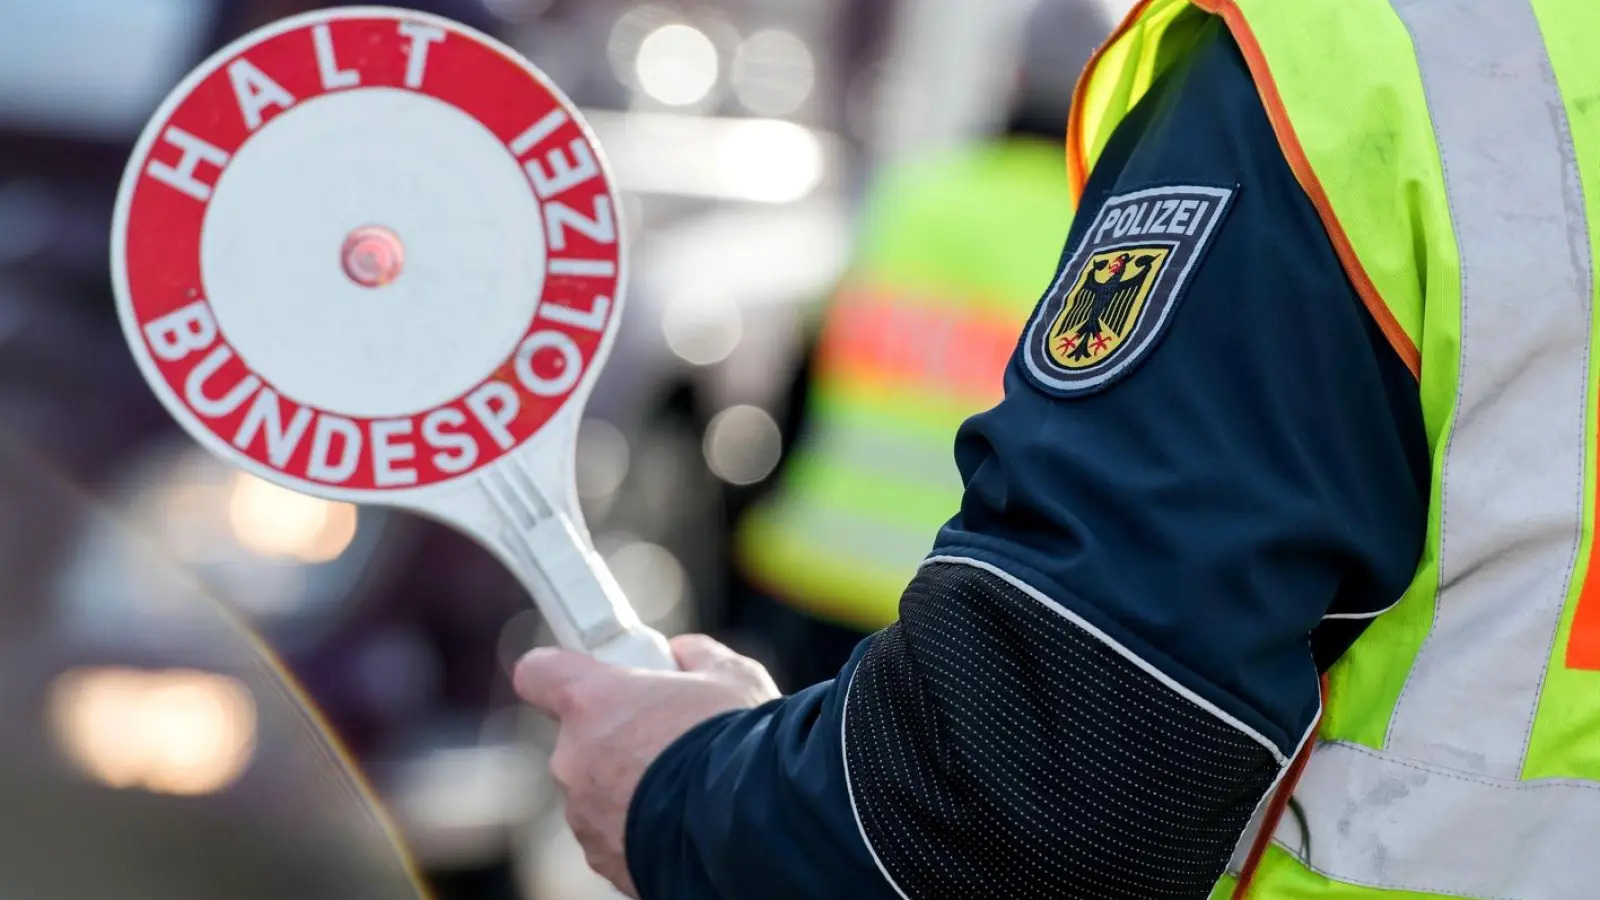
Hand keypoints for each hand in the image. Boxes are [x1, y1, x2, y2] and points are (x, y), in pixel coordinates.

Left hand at [514, 634, 781, 896]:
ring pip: (596, 788)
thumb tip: (683, 654)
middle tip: (668, 736)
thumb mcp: (731, 676)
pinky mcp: (602, 858)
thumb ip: (696, 656)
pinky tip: (683, 820)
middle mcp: (574, 758)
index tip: (591, 676)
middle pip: (579, 737)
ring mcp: (583, 814)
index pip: (537, 672)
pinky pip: (614, 831)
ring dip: (629, 785)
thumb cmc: (736, 742)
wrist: (751, 827)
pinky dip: (640, 826)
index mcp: (593, 701)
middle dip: (617, 737)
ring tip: (685, 785)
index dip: (560, 672)